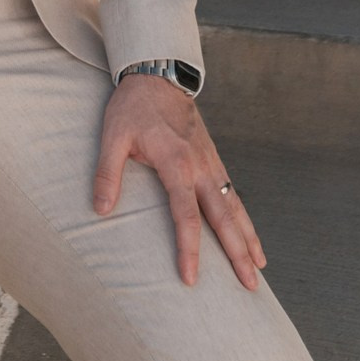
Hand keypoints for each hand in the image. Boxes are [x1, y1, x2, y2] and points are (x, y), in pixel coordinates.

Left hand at [93, 73, 264, 289]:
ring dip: (248, 238)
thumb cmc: (133, 107)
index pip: (186, 215)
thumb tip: (100, 209)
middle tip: (250, 285)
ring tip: (260, 268)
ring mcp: (211, 163)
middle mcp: (200, 167)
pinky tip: (249, 235)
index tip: (190, 278)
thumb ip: (107, 173)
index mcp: (176, 164)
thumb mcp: (113, 136)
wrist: (158, 75)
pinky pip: (233, 195)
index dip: (188, 248)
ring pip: (235, 207)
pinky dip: (244, 218)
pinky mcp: (213, 160)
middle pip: (224, 218)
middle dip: (238, 253)